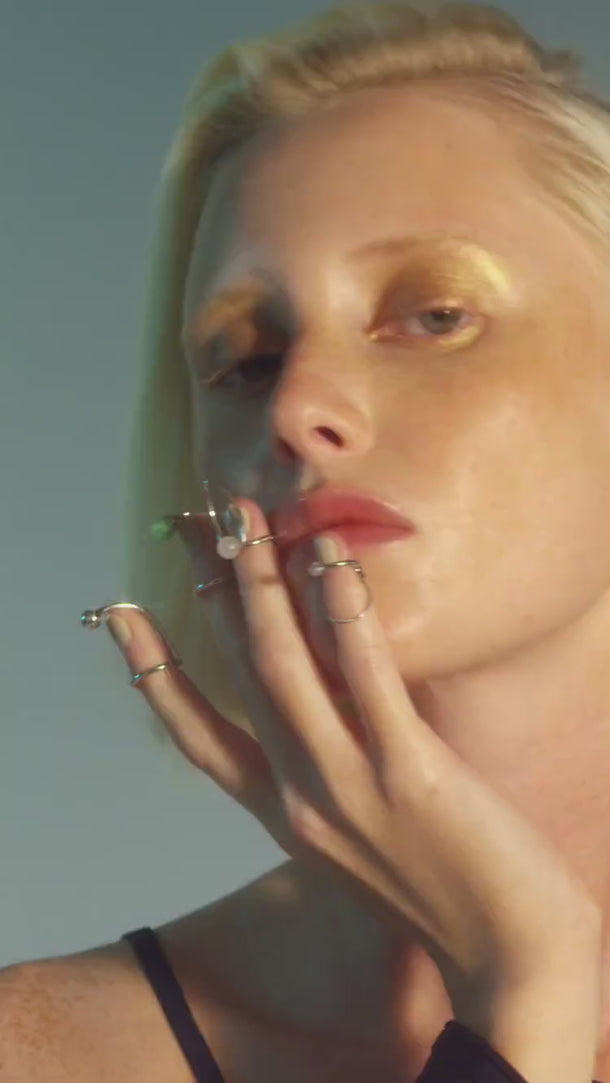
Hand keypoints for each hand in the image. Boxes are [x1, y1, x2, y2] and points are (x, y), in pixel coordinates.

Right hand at [106, 497, 600, 1011]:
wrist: (510, 958)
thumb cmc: (443, 888)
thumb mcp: (360, 832)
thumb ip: (332, 769)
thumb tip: (334, 687)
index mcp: (282, 813)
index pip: (197, 734)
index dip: (154, 670)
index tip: (124, 614)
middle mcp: (298, 798)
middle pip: (239, 675)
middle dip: (214, 591)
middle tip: (198, 525)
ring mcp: (346, 787)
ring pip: (284, 669)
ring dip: (259, 585)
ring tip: (244, 520)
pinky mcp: (409, 776)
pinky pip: (367, 681)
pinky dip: (344, 616)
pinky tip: (329, 561)